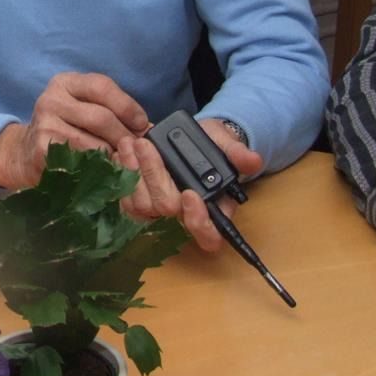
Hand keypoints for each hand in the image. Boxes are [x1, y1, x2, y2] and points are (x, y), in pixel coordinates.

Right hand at [0, 72, 149, 188]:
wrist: (25, 152)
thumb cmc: (64, 128)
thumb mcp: (82, 108)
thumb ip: (111, 111)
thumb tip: (150, 129)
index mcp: (64, 83)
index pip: (102, 86)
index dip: (127, 106)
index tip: (142, 124)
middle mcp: (51, 100)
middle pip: (101, 117)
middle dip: (125, 136)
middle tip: (136, 150)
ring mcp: (44, 125)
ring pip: (94, 143)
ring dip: (114, 156)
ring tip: (122, 161)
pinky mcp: (43, 151)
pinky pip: (82, 162)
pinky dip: (99, 169)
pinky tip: (104, 171)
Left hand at [116, 118, 262, 250]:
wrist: (191, 140)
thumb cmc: (212, 147)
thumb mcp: (227, 145)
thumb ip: (238, 154)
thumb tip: (252, 160)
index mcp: (213, 210)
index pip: (208, 235)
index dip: (197, 221)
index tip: (190, 194)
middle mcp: (184, 216)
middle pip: (166, 209)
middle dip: (155, 176)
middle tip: (146, 146)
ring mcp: (159, 212)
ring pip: (142, 205)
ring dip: (135, 172)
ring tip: (132, 143)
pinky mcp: (139, 202)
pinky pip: (126, 200)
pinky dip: (123, 175)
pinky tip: (123, 153)